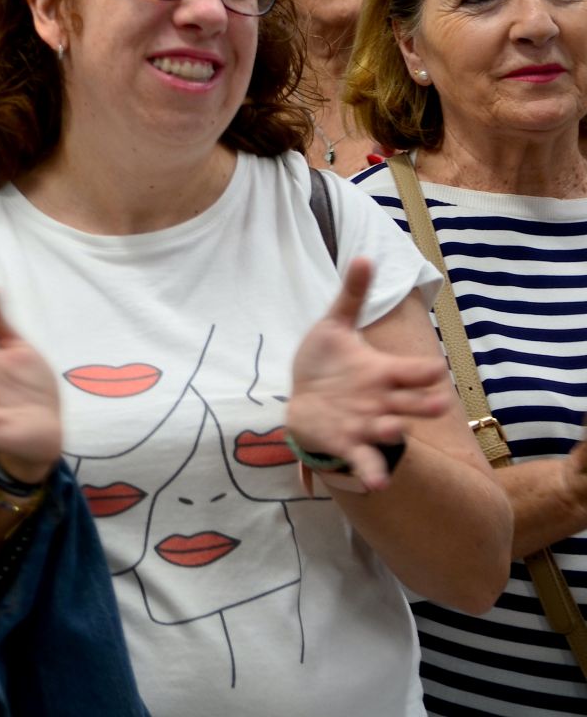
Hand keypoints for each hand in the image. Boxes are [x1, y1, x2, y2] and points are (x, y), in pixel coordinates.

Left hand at [286, 258, 449, 491]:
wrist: (304, 398)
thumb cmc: (326, 363)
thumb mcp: (334, 326)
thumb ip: (351, 295)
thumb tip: (363, 257)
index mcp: (384, 372)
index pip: (415, 372)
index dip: (424, 371)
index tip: (435, 370)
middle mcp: (382, 401)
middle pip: (412, 404)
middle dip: (423, 405)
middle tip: (437, 404)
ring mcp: (367, 424)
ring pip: (389, 431)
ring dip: (394, 433)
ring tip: (396, 432)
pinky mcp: (347, 444)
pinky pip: (364, 461)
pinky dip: (372, 472)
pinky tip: (377, 484)